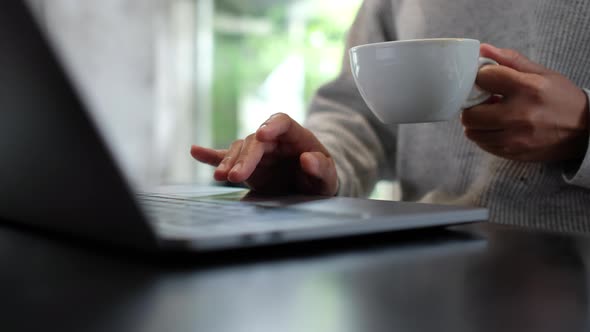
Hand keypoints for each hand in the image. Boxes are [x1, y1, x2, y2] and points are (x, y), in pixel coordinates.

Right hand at [190, 113, 337, 194]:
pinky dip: (210, 156)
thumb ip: (322, 168)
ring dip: (229, 162)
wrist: (310, 187)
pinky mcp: (246, 164)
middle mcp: (273, 139)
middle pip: (255, 141)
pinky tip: (195, 151)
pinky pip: (226, 157)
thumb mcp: (328, 177)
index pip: (282, 121)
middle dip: (245, 158)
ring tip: (221, 176)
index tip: (262, 134)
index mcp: (295, 135)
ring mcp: (257, 151)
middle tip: (236, 176)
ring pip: (239, 149)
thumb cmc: (321, 179)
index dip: (271, 125)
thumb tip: (308, 158)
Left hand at [461, 44, 588, 161]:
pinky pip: (483, 145)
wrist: (585, 131)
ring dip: (476, 123)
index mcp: (528, 88)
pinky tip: (497, 127)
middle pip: (470, 113)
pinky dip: (485, 135)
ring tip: (490, 115)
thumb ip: (510, 60)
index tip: (487, 80)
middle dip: (472, 105)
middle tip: (483, 101)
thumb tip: (482, 49)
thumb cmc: (561, 98)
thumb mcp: (541, 73)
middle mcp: (519, 115)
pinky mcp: (513, 153)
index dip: (481, 77)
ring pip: (472, 132)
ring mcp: (515, 138)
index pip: (484, 78)